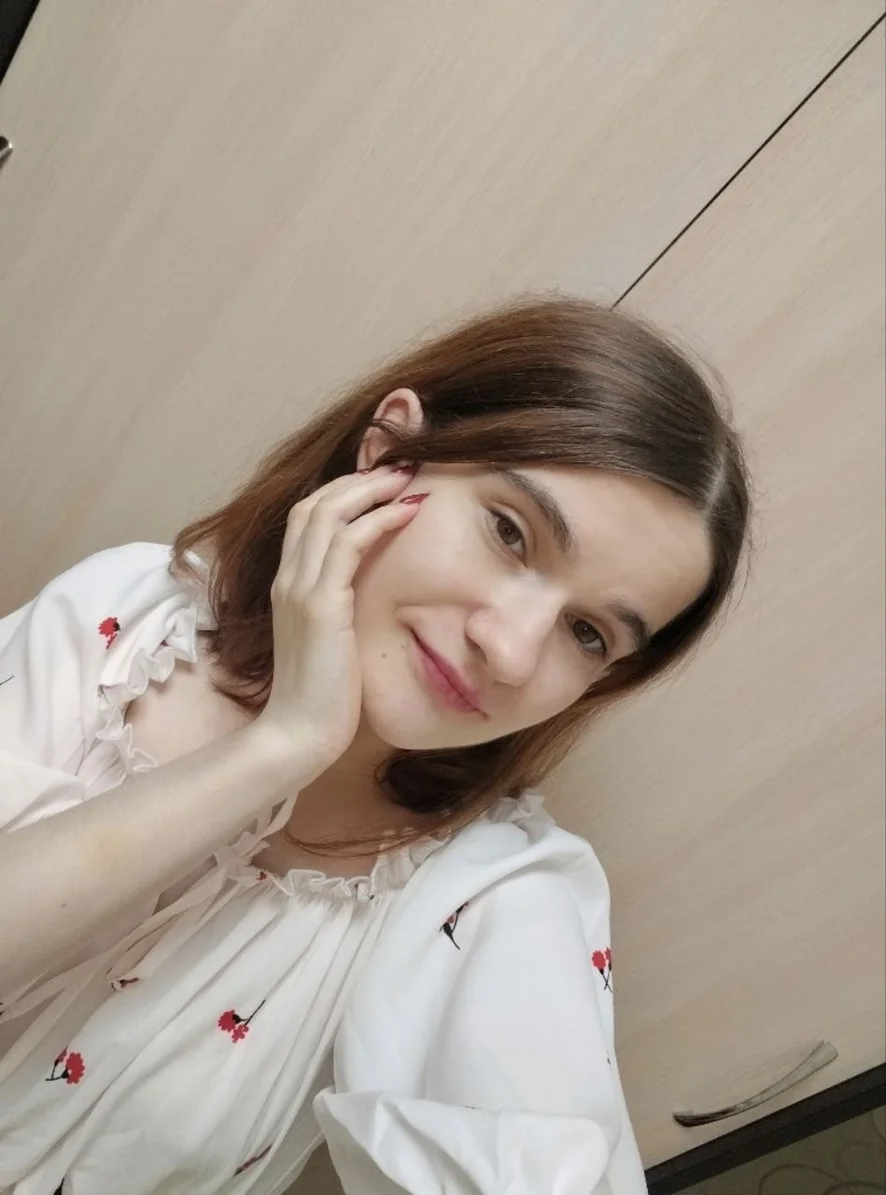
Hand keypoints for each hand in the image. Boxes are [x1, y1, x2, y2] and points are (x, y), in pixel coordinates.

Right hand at [255, 466, 421, 779]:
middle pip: (315, 504)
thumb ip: (341, 614)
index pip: (307, 519)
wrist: (299, 735)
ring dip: (372, 488)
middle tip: (402, 467)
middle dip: (359, 478)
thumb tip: (370, 600)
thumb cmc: (322, 699)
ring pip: (329, 513)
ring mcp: (300, 590)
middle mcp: (288, 579)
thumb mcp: (331, 643)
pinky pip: (349, 544)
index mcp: (289, 587)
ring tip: (409, 477)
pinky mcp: (321, 606)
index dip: (342, 492)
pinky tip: (409, 511)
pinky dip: (379, 519)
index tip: (381, 482)